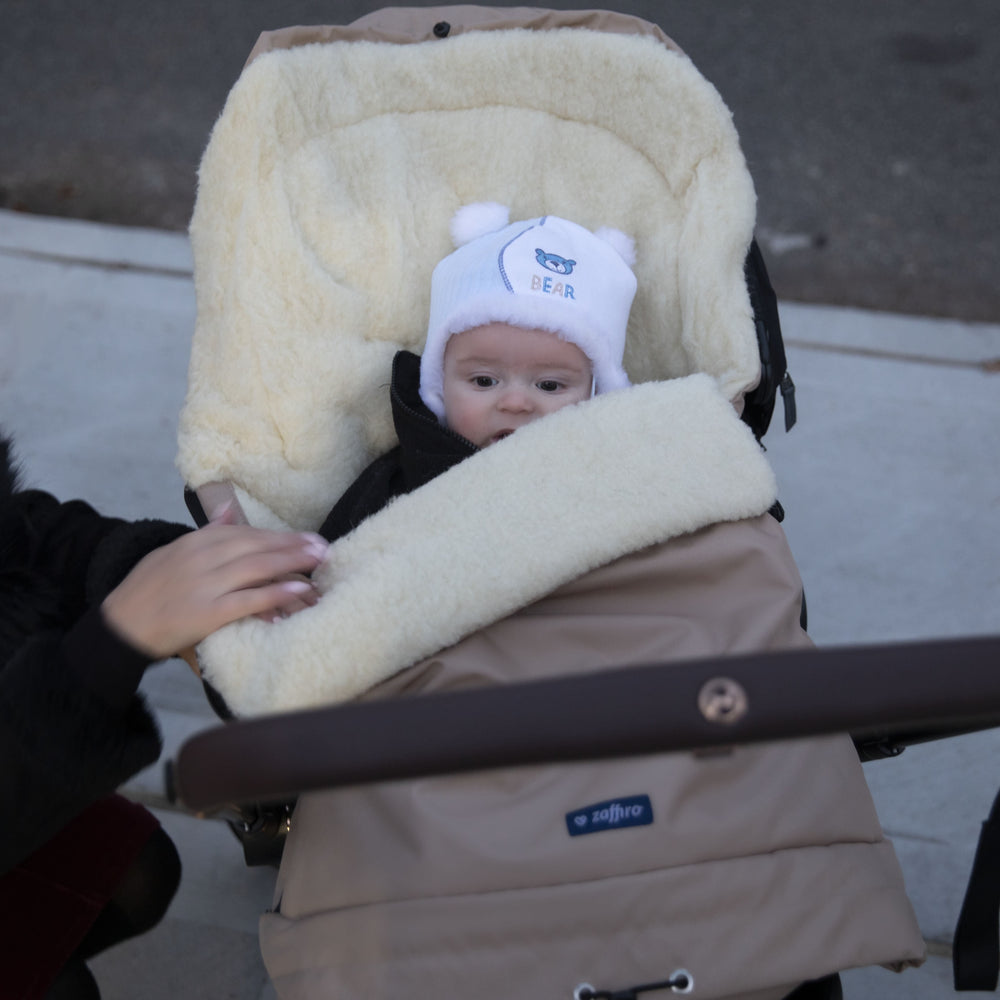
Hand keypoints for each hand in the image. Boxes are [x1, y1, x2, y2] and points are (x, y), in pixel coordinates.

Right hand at [101, 522, 328, 658]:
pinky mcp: (207, 612)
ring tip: (319, 561)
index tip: (306, 537)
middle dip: (293, 546)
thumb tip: (228, 513)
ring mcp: (205, 584)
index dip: (279, 536)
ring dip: (292, 563)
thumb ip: (204, 535)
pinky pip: (248, 599)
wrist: (118, 626)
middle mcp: (202, 558)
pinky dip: (275, 593)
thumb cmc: (147, 591)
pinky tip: (298, 589)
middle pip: (257, 546)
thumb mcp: (172, 553)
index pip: (245, 534)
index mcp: (195, 542)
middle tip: (324, 547)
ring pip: (257, 568)